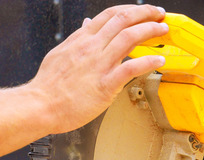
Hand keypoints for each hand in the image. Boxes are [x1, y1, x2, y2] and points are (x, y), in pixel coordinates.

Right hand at [27, 4, 167, 133]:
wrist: (39, 105)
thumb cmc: (49, 86)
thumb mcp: (61, 53)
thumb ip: (77, 39)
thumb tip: (86, 24)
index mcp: (82, 39)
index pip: (110, 15)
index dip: (131, 10)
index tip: (144, 11)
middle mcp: (92, 47)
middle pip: (123, 20)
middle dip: (146, 14)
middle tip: (160, 15)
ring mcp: (99, 64)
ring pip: (129, 37)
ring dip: (150, 31)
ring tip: (163, 31)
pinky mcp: (105, 84)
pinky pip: (131, 68)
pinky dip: (148, 61)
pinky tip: (159, 60)